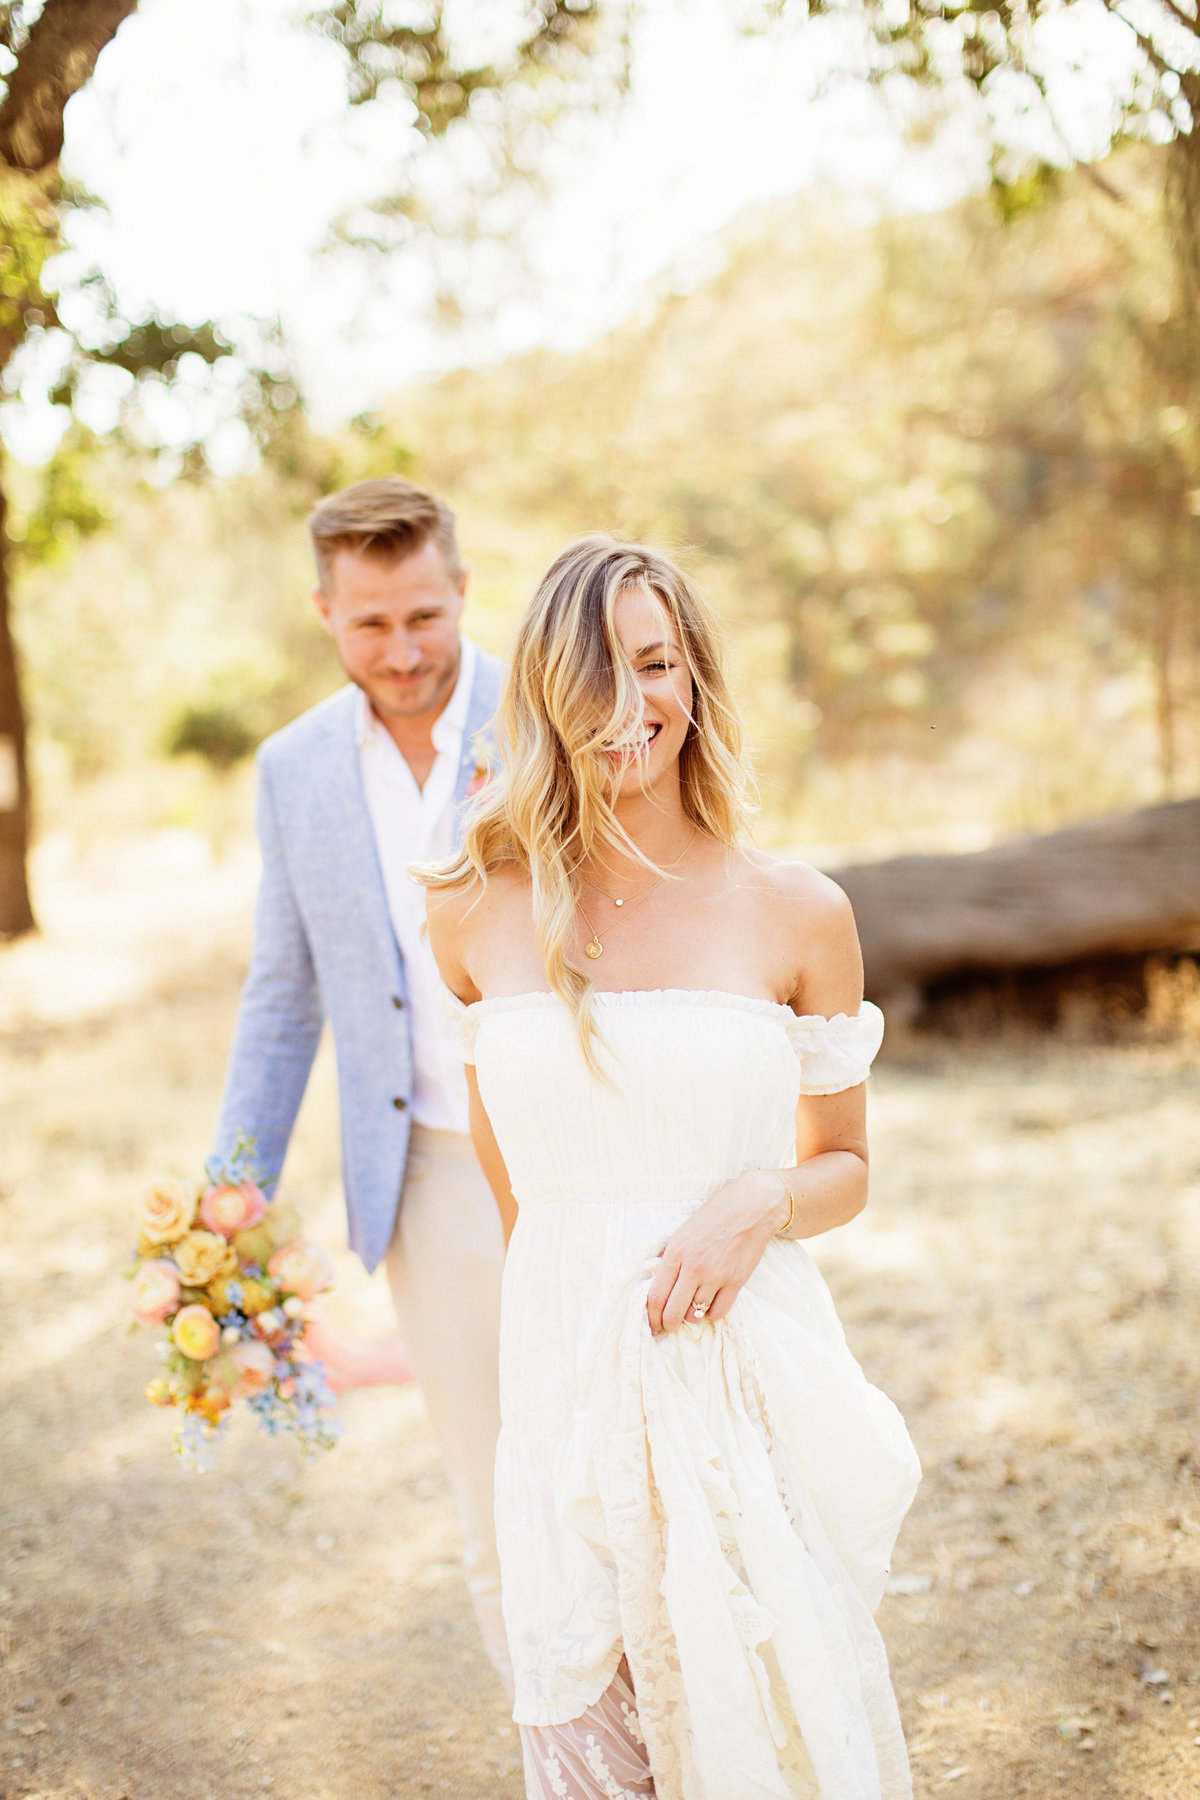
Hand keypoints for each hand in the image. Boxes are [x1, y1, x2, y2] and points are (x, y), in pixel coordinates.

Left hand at [645, 1170, 789, 1334]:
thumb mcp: (682, 1232)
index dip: (650, 1316)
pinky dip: (711, 1313)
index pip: (655, 1296)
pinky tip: (710, 1304)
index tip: (652, 1323)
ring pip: (695, 1315)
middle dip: (667, 1325)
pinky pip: (719, 1312)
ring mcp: (716, 1276)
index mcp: (676, 1252)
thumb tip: (652, 1281)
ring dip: (690, 1317)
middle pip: (672, 1312)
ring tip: (690, 1309)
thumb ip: (668, 1257)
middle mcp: (694, 1267)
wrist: (750, 1207)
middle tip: (667, 1326)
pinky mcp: (736, 1281)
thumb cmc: (713, 1216)